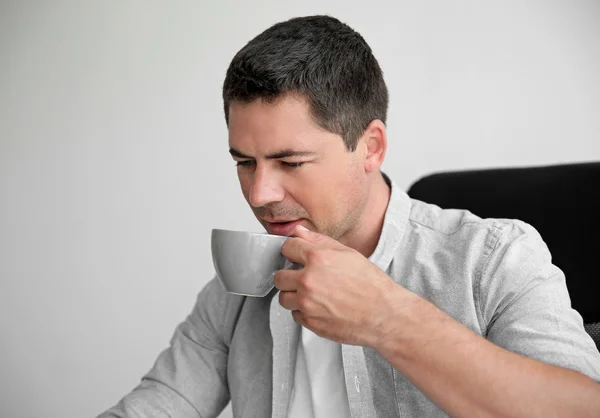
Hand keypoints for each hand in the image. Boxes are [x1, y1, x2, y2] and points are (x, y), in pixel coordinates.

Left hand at [274, 224, 400, 346]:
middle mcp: (308, 281)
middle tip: (303, 277)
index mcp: (317, 259)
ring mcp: (307, 303)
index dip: (294, 251)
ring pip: (283, 297)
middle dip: (289, 275)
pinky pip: (295, 314)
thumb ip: (319, 241)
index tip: (297, 256)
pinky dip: (303, 311)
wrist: (384, 314)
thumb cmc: (371, 285)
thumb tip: (299, 232)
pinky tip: (319, 306)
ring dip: (294, 295)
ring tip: (312, 294)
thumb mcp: (348, 253)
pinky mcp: (310, 322)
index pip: (287, 248)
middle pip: (279, 276)